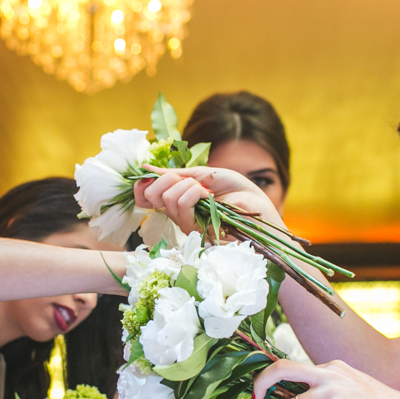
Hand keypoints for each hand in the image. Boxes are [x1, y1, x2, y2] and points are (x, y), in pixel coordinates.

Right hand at [133, 166, 281, 236]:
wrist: (257, 204)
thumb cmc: (235, 189)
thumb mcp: (202, 174)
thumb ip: (175, 174)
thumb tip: (145, 168)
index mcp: (177, 200)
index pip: (145, 197)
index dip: (142, 186)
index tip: (149, 177)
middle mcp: (177, 214)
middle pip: (152, 194)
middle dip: (169, 179)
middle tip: (192, 182)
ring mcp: (185, 224)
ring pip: (167, 197)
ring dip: (188, 186)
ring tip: (206, 192)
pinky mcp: (195, 231)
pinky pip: (182, 205)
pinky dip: (195, 193)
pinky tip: (208, 198)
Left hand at [254, 358, 399, 398]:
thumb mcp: (353, 389)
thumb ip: (329, 390)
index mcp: (331, 368)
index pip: (292, 367)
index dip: (273, 381)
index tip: (262, 393)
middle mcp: (329, 374)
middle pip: (281, 368)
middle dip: (261, 382)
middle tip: (254, 398)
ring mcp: (333, 391)